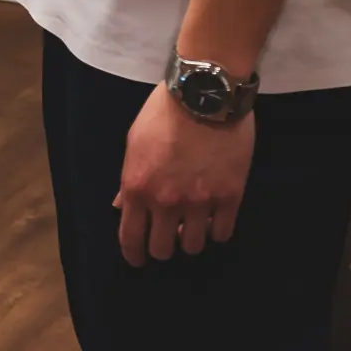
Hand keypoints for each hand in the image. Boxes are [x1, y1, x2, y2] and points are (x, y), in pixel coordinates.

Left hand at [114, 83, 255, 264]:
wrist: (204, 92)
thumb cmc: (164, 111)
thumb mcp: (135, 140)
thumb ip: (129, 178)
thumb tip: (121, 206)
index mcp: (138, 187)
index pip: (131, 238)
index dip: (134, 254)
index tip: (139, 258)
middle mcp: (166, 201)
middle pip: (163, 249)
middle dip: (164, 245)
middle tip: (170, 233)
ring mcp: (199, 202)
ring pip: (194, 246)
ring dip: (192, 237)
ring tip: (194, 222)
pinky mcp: (229, 197)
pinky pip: (222, 233)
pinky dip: (217, 229)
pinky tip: (215, 216)